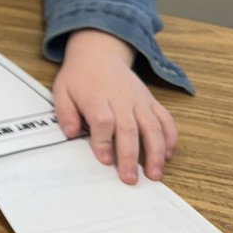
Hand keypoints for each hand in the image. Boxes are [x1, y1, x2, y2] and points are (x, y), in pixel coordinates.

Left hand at [52, 29, 178, 183]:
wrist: (99, 54)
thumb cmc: (80, 76)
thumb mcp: (62, 90)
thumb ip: (65, 112)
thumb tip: (71, 132)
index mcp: (97, 97)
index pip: (103, 121)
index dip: (104, 141)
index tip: (105, 160)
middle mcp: (121, 99)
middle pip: (129, 128)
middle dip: (130, 156)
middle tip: (130, 178)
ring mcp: (139, 100)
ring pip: (153, 127)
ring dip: (156, 152)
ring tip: (155, 174)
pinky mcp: (151, 101)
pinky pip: (165, 119)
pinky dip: (170, 137)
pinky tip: (168, 154)